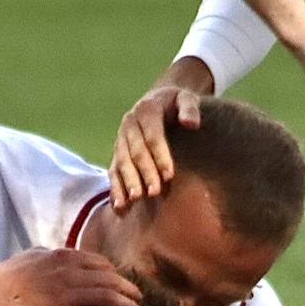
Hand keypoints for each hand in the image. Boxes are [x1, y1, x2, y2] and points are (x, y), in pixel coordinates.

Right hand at [0, 248, 141, 305]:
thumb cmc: (5, 276)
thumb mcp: (32, 256)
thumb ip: (52, 255)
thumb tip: (64, 255)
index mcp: (63, 256)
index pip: (101, 264)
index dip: (116, 275)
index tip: (122, 284)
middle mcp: (69, 273)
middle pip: (111, 280)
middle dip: (129, 290)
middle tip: (139, 299)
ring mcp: (66, 295)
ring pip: (107, 298)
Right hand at [110, 85, 201, 209]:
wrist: (158, 101)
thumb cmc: (176, 104)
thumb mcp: (186, 98)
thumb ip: (190, 108)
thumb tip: (191, 124)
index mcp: (146, 110)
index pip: (152, 135)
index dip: (160, 155)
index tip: (170, 175)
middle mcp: (129, 124)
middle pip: (136, 151)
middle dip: (145, 172)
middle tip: (154, 192)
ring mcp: (121, 139)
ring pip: (121, 162)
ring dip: (128, 181)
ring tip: (135, 199)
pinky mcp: (117, 153)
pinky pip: (113, 171)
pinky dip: (115, 189)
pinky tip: (120, 206)